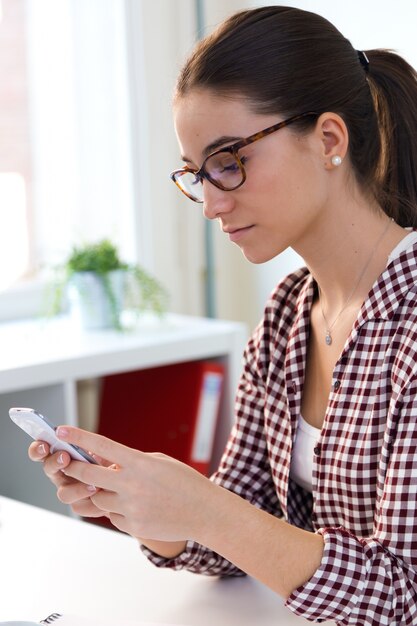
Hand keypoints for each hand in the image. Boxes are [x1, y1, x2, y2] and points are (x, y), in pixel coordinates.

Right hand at [28, 440, 109, 518]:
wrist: (123, 480)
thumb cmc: (109, 459)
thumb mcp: (100, 447)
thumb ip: (86, 444)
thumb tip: (76, 437)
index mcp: (60, 454)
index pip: (40, 451)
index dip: (38, 449)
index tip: (44, 445)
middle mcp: (61, 473)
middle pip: (48, 469)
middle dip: (54, 462)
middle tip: (65, 457)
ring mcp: (69, 490)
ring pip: (64, 494)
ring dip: (77, 489)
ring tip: (95, 485)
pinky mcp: (80, 505)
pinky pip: (81, 507)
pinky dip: (93, 503)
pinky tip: (105, 496)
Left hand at [54, 426, 214, 541]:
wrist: (204, 512)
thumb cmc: (184, 482)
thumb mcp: (159, 461)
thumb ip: (132, 461)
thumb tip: (107, 465)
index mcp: (139, 463)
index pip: (102, 446)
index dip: (79, 437)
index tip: (62, 430)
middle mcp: (132, 484)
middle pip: (88, 474)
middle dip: (73, 468)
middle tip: (65, 463)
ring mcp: (131, 508)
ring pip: (98, 498)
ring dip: (102, 492)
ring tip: (120, 490)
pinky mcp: (133, 526)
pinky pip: (113, 516)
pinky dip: (119, 510)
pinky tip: (139, 508)